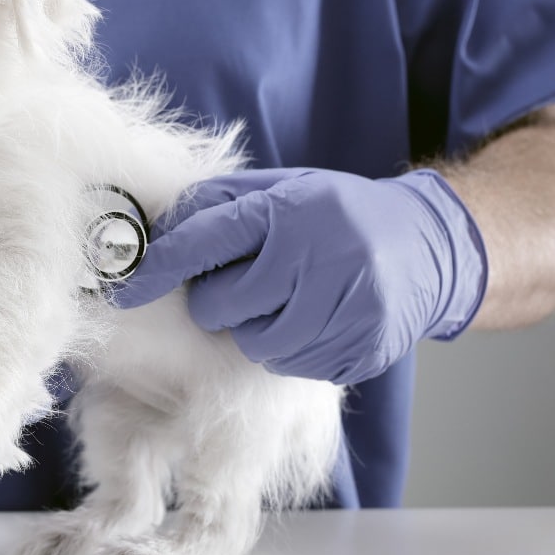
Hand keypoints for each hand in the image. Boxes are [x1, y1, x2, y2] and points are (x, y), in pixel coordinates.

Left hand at [114, 168, 486, 384]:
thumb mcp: (283, 188)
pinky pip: (292, 366)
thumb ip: (220, 204)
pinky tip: (312, 319)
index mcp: (290, 212)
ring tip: (283, 300)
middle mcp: (315, 260)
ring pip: (254, 345)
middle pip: (219, 306)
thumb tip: (155, 231)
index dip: (158, 268)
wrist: (426, 247)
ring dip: (254, 328)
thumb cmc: (340, 214)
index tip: (127, 288)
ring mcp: (341, 311)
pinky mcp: (358, 351)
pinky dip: (290, 348)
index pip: (204, 242)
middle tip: (245, 283)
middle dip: (217, 300)